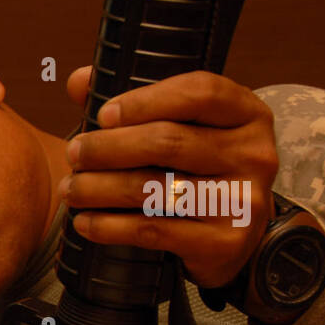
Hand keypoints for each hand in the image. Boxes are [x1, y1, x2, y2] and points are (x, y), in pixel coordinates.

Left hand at [61, 67, 278, 289]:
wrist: (233, 238)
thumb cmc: (199, 172)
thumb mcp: (182, 128)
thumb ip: (136, 102)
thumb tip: (80, 82)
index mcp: (247, 114)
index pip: (199, 92)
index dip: (145, 101)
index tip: (103, 115)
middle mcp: (254, 153)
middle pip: (168, 141)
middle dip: (107, 148)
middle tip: (74, 154)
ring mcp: (243, 200)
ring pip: (153, 187)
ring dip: (98, 188)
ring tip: (70, 189)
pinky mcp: (224, 242)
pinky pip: (153, 230)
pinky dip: (110, 226)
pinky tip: (85, 223)